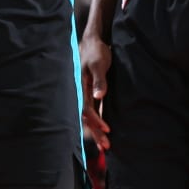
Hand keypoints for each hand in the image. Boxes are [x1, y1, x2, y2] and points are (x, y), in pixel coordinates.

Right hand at [79, 22, 112, 150]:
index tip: (107, 129)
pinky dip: (97, 122)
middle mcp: (81, 92)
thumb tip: (98, 96)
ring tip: (105, 146)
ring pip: (88, 116)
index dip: (96, 120)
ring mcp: (85, 93)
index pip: (86, 108)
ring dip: (96, 131)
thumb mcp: (99, 63)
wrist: (93, 41)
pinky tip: (103, 131)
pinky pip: (92, 111)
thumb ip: (99, 80)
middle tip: (106, 147)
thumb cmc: (96, 51)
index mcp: (81, 86)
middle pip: (86, 117)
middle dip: (95, 133)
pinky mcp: (91, 92)